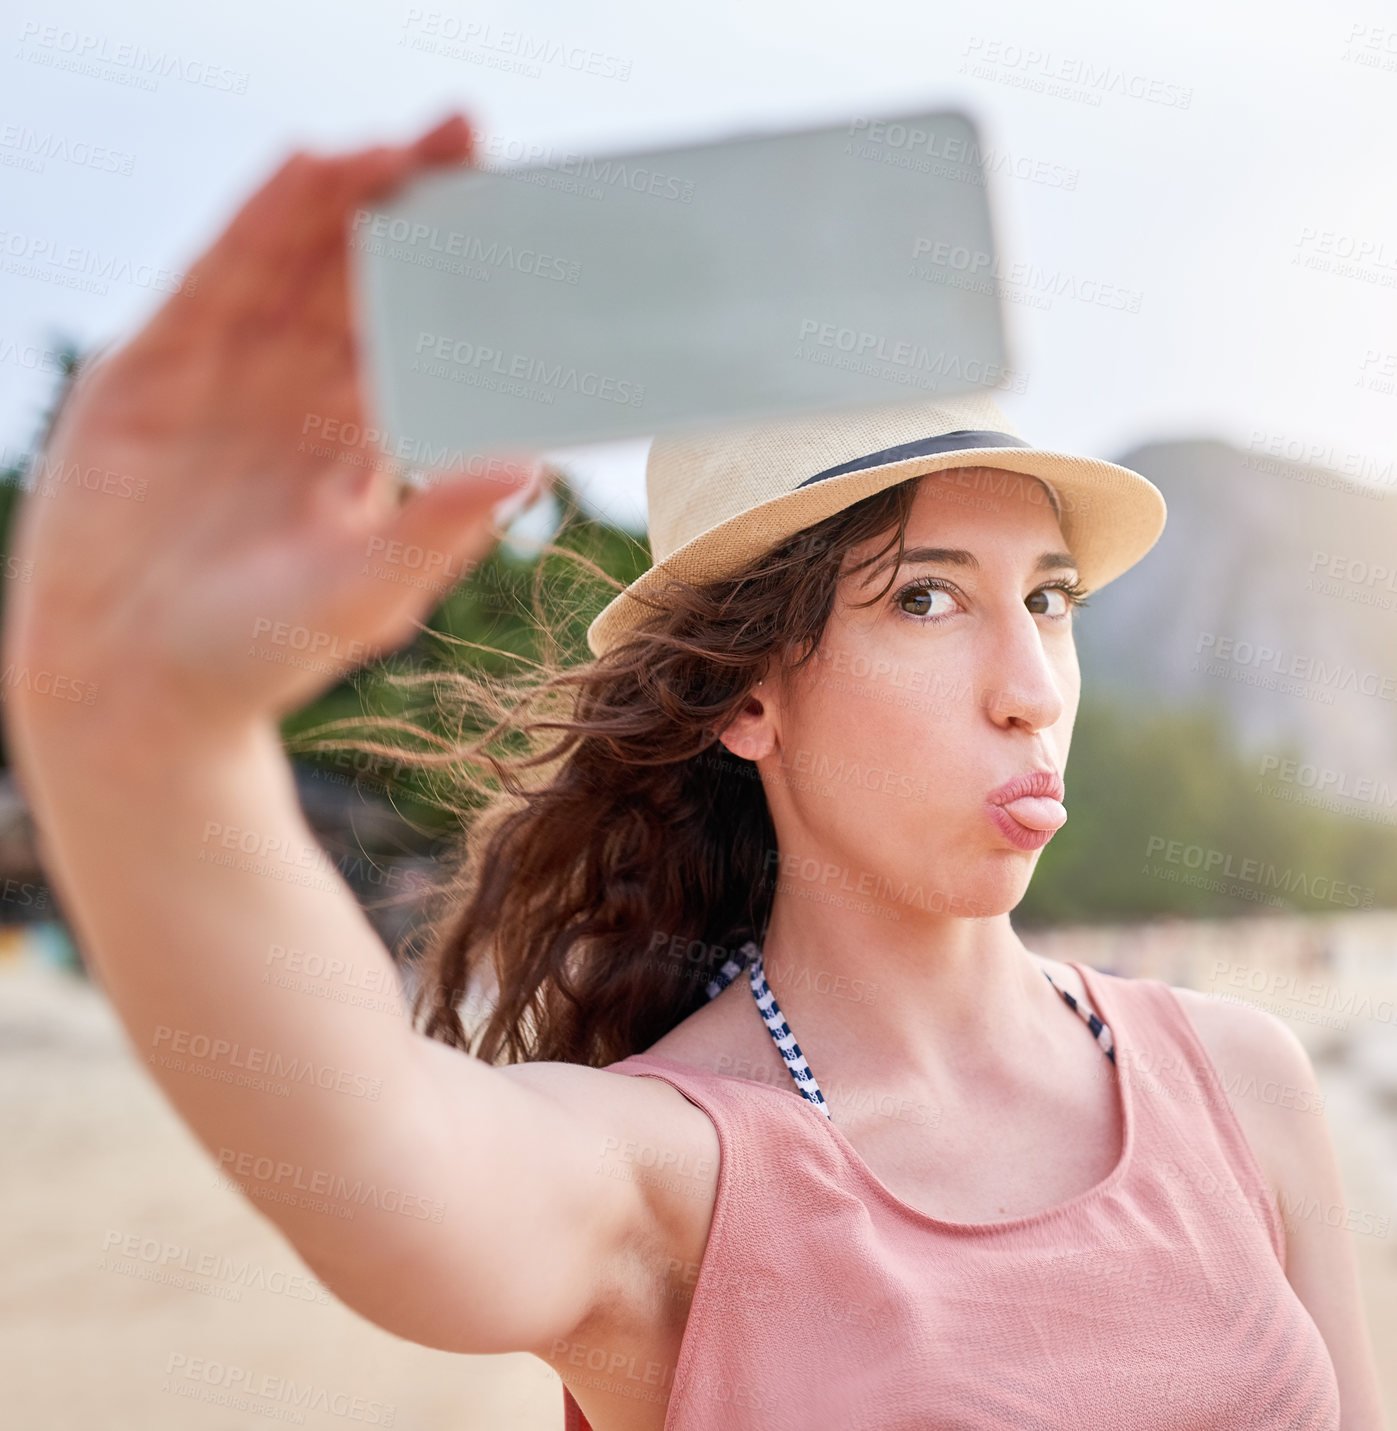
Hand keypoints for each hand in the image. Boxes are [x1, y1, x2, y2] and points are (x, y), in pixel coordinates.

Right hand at [2, 113, 540, 738]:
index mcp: (358, 438)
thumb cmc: (260, 657)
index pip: (419, 333)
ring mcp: (223, 374)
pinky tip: (302, 170)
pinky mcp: (150, 368)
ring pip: (291, 262)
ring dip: (342, 198)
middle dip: (409, 205)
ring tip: (395, 143)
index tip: (516, 216)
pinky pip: (212, 278)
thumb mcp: (365, 591)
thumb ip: (437, 526)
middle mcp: (297, 394)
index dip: (459, 273)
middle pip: (359, 275)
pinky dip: (256, 224)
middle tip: (468, 134)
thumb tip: (530, 469)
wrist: (134, 692)